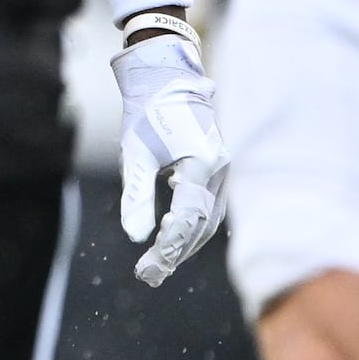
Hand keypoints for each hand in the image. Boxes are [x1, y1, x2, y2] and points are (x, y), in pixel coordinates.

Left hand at [114, 24, 227, 285]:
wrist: (168, 83)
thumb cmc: (147, 115)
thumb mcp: (135, 154)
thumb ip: (136, 196)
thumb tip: (136, 237)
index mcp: (202, 163)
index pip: (188, 217)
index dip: (169, 246)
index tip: (148, 267)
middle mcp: (220, 170)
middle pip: (202, 224)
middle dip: (175, 252)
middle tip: (148, 276)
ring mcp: (223, 171)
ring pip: (208, 220)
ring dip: (184, 244)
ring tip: (156, 266)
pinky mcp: (218, 172)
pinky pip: (208, 207)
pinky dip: (191, 227)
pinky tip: (169, 237)